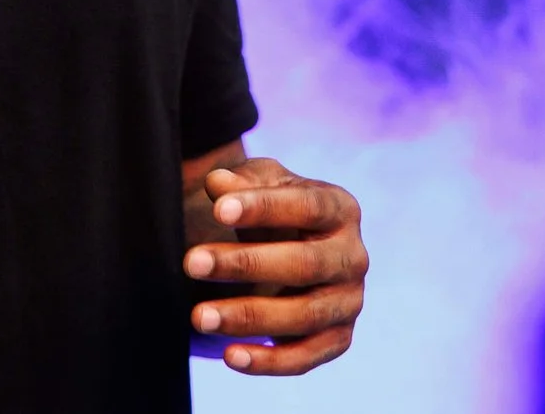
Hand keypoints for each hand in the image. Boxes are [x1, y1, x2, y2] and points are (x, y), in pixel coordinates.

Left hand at [183, 157, 366, 374]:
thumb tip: (218, 184)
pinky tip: (230, 355)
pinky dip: (269, 362)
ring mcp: (349, 301)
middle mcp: (353, 256)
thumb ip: (241, 181)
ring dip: (248, 317)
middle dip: (245, 264)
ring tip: (198, 317)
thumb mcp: (259, 183)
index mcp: (340, 208)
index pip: (306, 206)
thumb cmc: (272, 209)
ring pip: (304, 315)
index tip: (217, 209)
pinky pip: (305, 357)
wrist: (291, 246)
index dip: (263, 207)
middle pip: (305, 264)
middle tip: (191, 262)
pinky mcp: (338, 339)